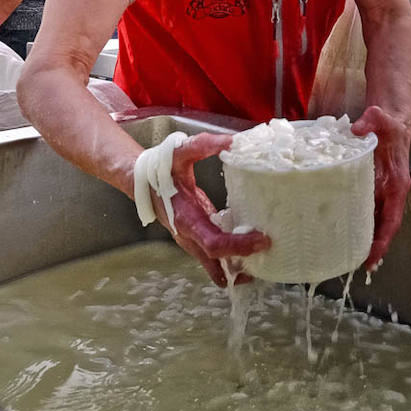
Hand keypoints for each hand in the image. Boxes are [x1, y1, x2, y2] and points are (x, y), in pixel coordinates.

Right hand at [146, 132, 270, 286]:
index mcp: (186, 218)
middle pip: (217, 258)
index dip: (238, 245)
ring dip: (236, 269)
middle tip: (269, 249)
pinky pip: (213, 258)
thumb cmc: (161, 168)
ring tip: (263, 265)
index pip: (214, 243)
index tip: (261, 239)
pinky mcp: (196, 238)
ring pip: (214, 264)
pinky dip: (229, 263)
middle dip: (243, 258)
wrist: (141, 182)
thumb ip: (206, 144)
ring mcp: (191, 241)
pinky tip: (248, 263)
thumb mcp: (181, 152)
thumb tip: (234, 141)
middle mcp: (188, 236)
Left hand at [352, 105, 410, 270]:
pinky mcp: (371, 188)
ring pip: (375, 221)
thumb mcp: (381, 119)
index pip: (392, 219)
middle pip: (384, 227)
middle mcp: (390, 192)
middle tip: (360, 266)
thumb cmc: (388, 123)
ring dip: (366, 239)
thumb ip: (371, 121)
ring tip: (350, 257)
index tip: (373, 258)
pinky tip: (344, 232)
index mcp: (396, 184)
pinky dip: (358, 223)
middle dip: (374, 247)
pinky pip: (366, 209)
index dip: (383, 240)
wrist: (390, 120)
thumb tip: (357, 128)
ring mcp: (381, 192)